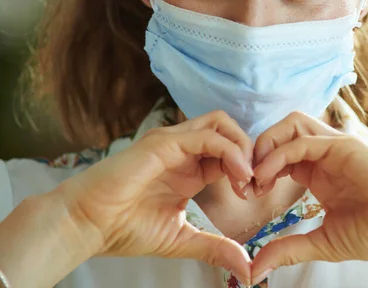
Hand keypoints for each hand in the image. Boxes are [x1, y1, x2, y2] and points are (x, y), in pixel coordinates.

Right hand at [54, 110, 254, 283]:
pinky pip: (207, 136)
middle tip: (255, 182)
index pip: (229, 151)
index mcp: (189, 168)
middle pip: (228, 130)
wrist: (87, 226)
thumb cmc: (124, 229)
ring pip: (221, 124)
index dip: (247, 167)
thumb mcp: (182, 239)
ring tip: (247, 178)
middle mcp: (182, 150)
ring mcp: (172, 143)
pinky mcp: (163, 143)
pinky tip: (237, 176)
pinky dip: (230, 151)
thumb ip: (215, 247)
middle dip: (250, 151)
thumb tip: (247, 268)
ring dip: (242, 147)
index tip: (253, 193)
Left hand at [250, 112, 367, 283]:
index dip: (258, 168)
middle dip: (257, 150)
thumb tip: (254, 270)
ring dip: (266, 145)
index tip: (247, 194)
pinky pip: (302, 140)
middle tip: (246, 180)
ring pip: (290, 125)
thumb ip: (287, 249)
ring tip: (256, 175)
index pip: (279, 153)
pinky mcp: (345, 146)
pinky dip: (278, 153)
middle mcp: (325, 154)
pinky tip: (268, 176)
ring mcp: (335, 146)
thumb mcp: (322, 242)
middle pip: (281, 131)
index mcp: (318, 171)